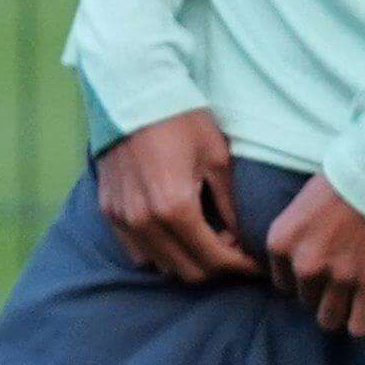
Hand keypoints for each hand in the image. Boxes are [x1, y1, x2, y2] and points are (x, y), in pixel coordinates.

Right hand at [93, 108, 256, 286]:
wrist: (133, 93)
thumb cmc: (181, 119)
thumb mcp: (217, 158)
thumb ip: (230, 205)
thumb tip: (241, 237)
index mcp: (175, 208)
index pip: (214, 259)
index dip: (240, 266)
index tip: (255, 263)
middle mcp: (145, 221)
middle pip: (188, 271)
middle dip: (217, 267)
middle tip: (233, 248)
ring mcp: (122, 219)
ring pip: (161, 266)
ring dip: (188, 261)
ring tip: (205, 239)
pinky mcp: (109, 211)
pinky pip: (137, 252)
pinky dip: (160, 253)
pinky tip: (175, 233)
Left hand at [258, 174, 364, 337]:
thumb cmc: (344, 180)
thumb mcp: (300, 205)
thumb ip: (293, 238)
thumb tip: (291, 266)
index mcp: (281, 242)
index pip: (282, 283)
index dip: (301, 278)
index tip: (318, 269)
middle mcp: (305, 264)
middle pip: (305, 300)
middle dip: (321, 291)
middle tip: (340, 275)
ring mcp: (339, 277)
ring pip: (328, 319)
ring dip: (339, 310)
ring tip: (352, 296)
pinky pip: (359, 326)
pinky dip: (362, 322)